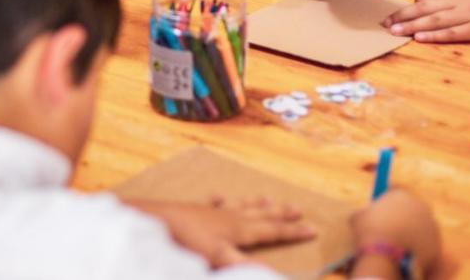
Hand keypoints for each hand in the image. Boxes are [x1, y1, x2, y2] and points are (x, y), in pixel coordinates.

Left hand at [135, 197, 315, 267]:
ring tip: (266, 199)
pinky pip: (210, 203)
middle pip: (260, 214)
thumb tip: (275, 274)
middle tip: (297, 208)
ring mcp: (211, 211)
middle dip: (280, 214)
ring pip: (240, 206)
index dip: (293, 231)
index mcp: (240, 229)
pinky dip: (218, 201)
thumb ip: (247, 266)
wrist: (157, 221)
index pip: (273, 230)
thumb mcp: (221, 259)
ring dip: (255, 204)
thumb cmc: (188, 243)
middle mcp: (229, 216)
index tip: (313, 228)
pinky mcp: (193, 210)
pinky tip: (219, 197)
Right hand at [351, 189, 439, 277]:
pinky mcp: (436, 245)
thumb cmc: (370, 232)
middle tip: (388, 225)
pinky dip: (415, 248)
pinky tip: (403, 254)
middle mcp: (421, 206)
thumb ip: (366, 211)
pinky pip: (423, 244)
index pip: (394, 191)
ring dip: (409, 232)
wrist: (387, 257)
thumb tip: (365, 214)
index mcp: (402, 194)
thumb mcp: (359, 216)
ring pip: (418, 227)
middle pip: (410, 208)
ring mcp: (431, 226)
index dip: (386, 197)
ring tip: (394, 244)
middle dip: (401, 215)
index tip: (379, 204)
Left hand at [383, 0, 469, 42]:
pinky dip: (434, 35)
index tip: (393, 11)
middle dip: (403, 16)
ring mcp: (466, 16)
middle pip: (424, 8)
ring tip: (395, 31)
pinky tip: (419, 37)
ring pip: (433, 21)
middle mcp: (457, 1)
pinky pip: (451, 33)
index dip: (408, 5)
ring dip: (411, 26)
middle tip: (385, 23)